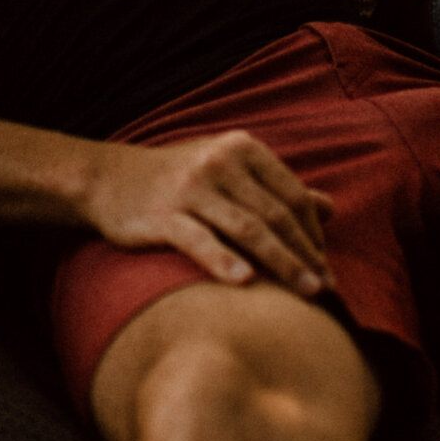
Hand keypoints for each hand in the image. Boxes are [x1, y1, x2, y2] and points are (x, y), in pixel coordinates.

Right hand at [77, 132, 335, 295]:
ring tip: (307, 292)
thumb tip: (330, 209)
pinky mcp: (162, 214)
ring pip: (248, 229)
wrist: (108, 178)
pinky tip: (246, 283)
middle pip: (275, 214)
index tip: (326, 265)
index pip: (291, 195)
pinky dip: (224, 261)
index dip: (313, 233)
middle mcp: (219, 162)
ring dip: (283, 263)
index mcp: (241, 148)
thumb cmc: (179, 178)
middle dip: (306, 254)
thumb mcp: (229, 170)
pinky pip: (199, 240)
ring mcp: (190, 187)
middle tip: (327, 287)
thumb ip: (276, 188)